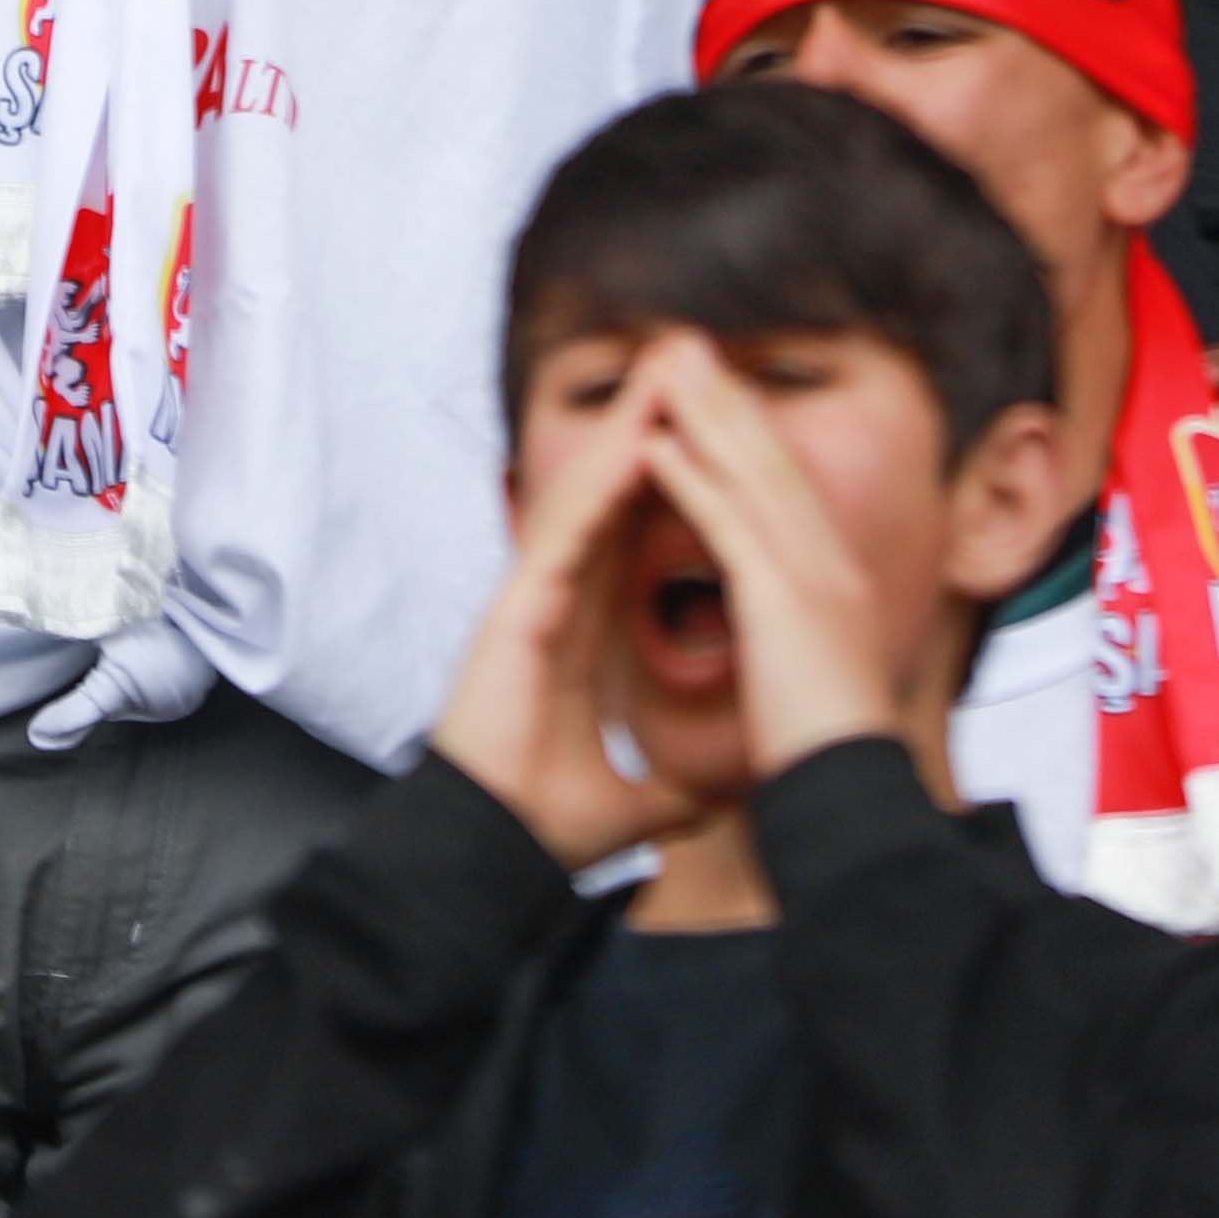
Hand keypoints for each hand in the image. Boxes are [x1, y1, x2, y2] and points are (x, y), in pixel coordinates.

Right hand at [431, 409, 708, 870]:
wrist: (491, 859)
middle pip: (608, 495)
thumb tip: (727, 792)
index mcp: (580, 634)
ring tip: (668, 365)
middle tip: (686, 358)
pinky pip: (565, 532)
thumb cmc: (543, 827)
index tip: (709, 427)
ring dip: (627, 429)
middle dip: (647, 425)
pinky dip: (601, 484)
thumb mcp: (643, 802)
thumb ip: (679, 785)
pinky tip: (637, 439)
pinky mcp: (516, 610)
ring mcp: (531, 599)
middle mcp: (554, 602)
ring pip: (586, 497)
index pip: (630, 535)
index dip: (666, 477)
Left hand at [638, 347, 917, 784]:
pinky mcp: (782, 601)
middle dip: (733, 398)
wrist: (852, 795)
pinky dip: (693, 479)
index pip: (792, 489)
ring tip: (669, 366)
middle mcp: (833, 567)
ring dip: (709, 413)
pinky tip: (657, 444)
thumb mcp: (821, 678)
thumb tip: (785, 638)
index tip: (720, 391)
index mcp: (840, 585)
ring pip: (755, 476)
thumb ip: (803, 642)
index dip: (756, 434)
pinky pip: (729, 525)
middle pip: (777, 461)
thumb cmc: (831, 756)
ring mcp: (812, 578)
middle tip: (692, 346)